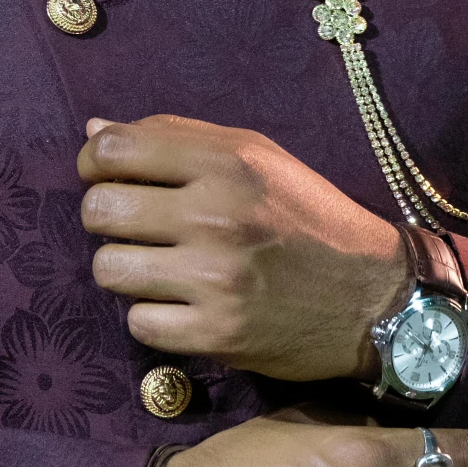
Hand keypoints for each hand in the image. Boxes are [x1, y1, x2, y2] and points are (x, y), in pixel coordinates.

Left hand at [79, 113, 406, 381]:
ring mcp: (214, 279)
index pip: (113, 149)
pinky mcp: (216, 335)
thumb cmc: (309, 217)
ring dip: (125, 269)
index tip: (108, 176)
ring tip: (159, 267)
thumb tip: (92, 131)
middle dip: (106, 218)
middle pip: (99, 211)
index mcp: (226, 162)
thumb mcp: (257, 157)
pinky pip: (138, 323)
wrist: (374, 297)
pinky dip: (152, 316)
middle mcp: (216, 216)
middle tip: (135, 226)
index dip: (95, 162)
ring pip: (108, 269)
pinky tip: (181, 305)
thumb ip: (176, 138)